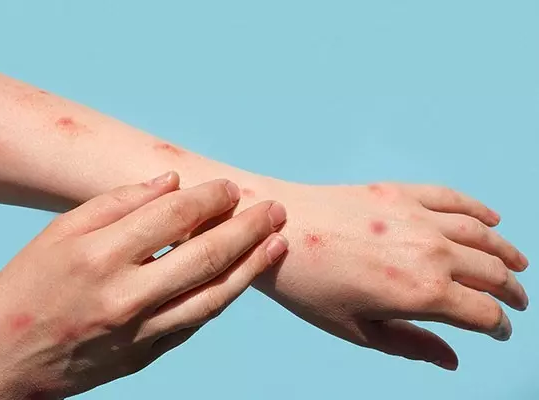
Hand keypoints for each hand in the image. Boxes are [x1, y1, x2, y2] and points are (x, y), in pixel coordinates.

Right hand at [0, 172, 287, 398]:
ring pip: (214, 295)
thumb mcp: (59, 233)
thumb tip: (171, 181)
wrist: (4, 363)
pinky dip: (225, 295)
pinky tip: (245, 275)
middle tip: (275, 210)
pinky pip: (198, 321)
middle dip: (247, 228)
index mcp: (99, 255)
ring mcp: (141, 330)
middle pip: (205, 254)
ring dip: (252, 266)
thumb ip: (117, 202)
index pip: (174, 216)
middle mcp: (126, 295)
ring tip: (279, 242)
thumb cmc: (28, 288)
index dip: (209, 198)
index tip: (230, 187)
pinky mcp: (148, 354)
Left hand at [256, 181, 527, 370]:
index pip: (482, 312)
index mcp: (423, 292)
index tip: (499, 330)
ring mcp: (418, 217)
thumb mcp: (357, 329)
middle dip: (510, 290)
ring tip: (519, 263)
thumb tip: (452, 360)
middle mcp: (431, 252)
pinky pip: (453, 198)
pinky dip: (478, 209)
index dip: (498, 326)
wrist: (278, 230)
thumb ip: (411, 344)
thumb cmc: (309, 285)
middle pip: (491, 272)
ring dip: (505, 251)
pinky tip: (491, 219)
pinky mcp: (400, 192)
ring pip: (481, 235)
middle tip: (517, 300)